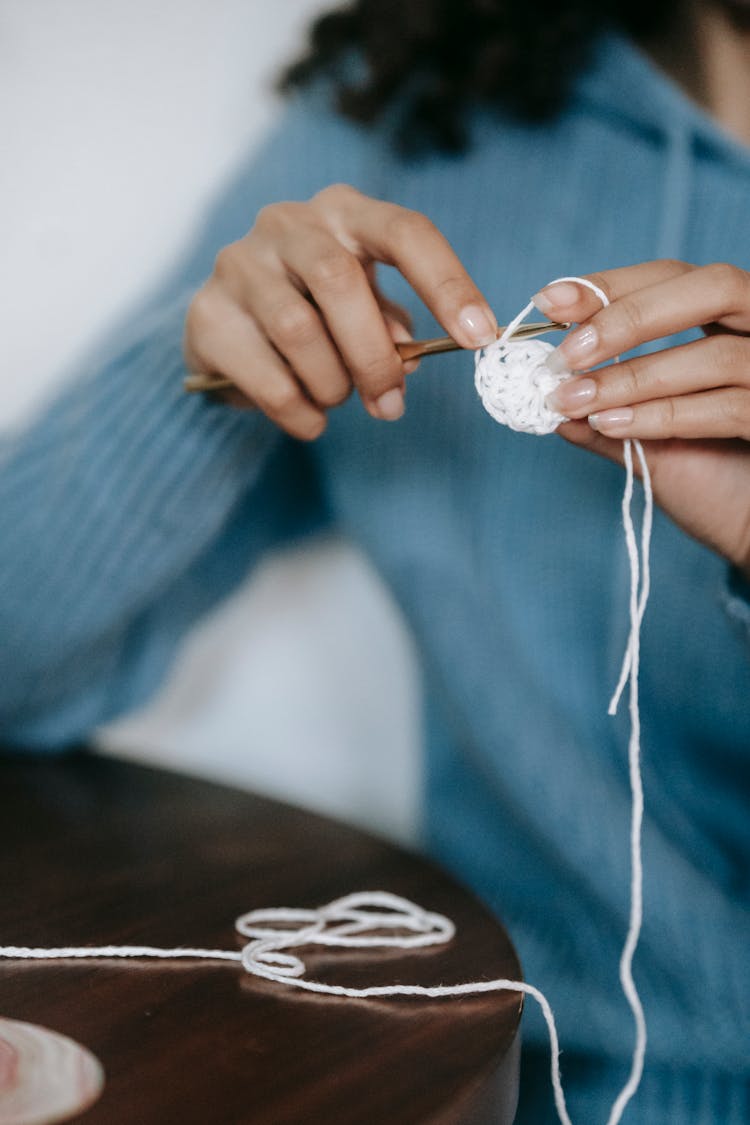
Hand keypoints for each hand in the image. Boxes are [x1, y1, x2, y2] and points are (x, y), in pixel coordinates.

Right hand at [184, 184, 495, 438]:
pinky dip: (300, 412)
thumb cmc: (313, 311)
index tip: (478, 337)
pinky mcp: (207, 313)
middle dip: (373, 356)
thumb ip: (391, 326)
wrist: (226, 327)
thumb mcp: (362, 307)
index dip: (447, 283)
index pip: (404, 232)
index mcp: (343, 213)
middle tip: (389, 403)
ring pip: (299, 332)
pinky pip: (267, 377)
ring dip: (332, 384)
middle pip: (339, 281)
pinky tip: (309, 419)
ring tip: (336, 399)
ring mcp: (239, 264)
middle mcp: (287, 224)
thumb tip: (412, 360)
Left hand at [534, 260, 749, 576]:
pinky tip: (612, 425)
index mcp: (729, 324)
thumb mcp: (648, 442)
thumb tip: (549, 398)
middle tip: (570, 352)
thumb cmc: (710, 482)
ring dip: (634, 379)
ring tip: (575, 401)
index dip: (612, 285)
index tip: (550, 303)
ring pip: (715, 355)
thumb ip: (606, 414)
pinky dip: (663, 416)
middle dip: (631, 317)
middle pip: (711, 289)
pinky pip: (729, 407)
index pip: (674, 278)